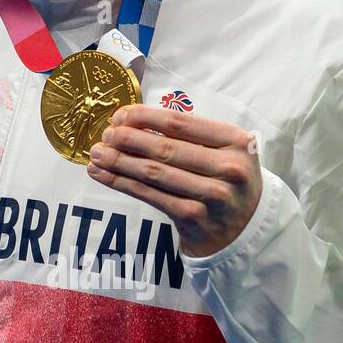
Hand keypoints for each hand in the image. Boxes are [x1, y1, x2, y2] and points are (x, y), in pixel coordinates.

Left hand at [85, 104, 261, 257]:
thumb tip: (132, 120)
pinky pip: (150, 195)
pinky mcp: (194, 217)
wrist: (246, 227)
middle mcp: (229, 168)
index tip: (120, 115)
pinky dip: (121, 182)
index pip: (180, 123)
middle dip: (127, 139)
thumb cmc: (226, 178)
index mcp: (236, 141)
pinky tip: (102, 174)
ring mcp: (212, 195)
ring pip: (154, 173)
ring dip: (118, 161)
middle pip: (165, 148)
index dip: (144, 117)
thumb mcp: (223, 150)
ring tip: (96, 153)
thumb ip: (189, 134)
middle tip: (105, 135)